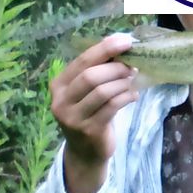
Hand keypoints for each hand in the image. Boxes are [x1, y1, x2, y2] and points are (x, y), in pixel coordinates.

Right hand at [50, 34, 138, 192]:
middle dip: (115, 68)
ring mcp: (73, 117)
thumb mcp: (87, 92)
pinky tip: (133, 95)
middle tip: (132, 66)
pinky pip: (112, 107)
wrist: (85, 152)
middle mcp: (61, 101)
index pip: (82, 61)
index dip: (105, 48)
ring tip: (133, 80)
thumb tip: (121, 45)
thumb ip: (98, 71)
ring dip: (122, 83)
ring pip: (102, 91)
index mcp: (58, 85)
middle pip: (91, 76)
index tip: (125, 40)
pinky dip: (126, 97)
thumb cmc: (89, 114)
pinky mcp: (89, 130)